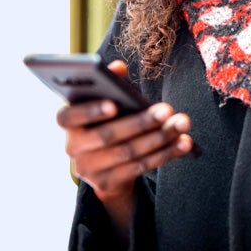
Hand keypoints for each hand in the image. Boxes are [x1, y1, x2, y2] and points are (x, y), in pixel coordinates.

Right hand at [55, 60, 193, 204]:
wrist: (103, 165)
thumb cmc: (106, 121)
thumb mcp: (106, 102)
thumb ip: (111, 84)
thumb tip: (118, 67)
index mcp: (68, 122)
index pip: (69, 116)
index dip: (90, 111)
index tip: (114, 105)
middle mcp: (72, 147)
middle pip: (107, 135)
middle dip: (140, 122)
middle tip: (166, 109)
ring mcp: (88, 169)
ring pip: (128, 152)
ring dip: (159, 137)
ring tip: (182, 124)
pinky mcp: (106, 183)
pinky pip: (139, 167)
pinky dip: (164, 154)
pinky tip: (183, 143)